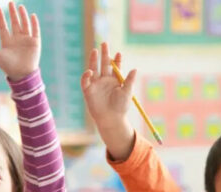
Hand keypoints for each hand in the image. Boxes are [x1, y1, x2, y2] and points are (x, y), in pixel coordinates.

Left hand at [0, 1, 39, 80]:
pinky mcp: (35, 42)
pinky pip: (35, 30)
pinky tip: (32, 15)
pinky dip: (34, 23)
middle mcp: (16, 39)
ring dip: (22, 15)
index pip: (3, 27)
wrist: (21, 74)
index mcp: (7, 41)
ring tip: (20, 6)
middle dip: (12, 13)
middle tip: (10, 2)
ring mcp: (26, 40)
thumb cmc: (7, 66)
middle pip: (14, 23)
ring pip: (24, 24)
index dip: (1, 18)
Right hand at [81, 42, 135, 160]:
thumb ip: (129, 81)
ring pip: (93, 68)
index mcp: (115, 80)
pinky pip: (85, 80)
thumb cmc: (121, 107)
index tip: (119, 54)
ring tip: (95, 50)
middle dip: (104, 54)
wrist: (111, 119)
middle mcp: (105, 80)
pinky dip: (86, 75)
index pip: (115, 66)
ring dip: (93, 59)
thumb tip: (135, 69)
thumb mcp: (127, 92)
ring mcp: (96, 84)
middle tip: (104, 43)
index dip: (117, 60)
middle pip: (103, 64)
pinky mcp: (88, 90)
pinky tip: (90, 71)